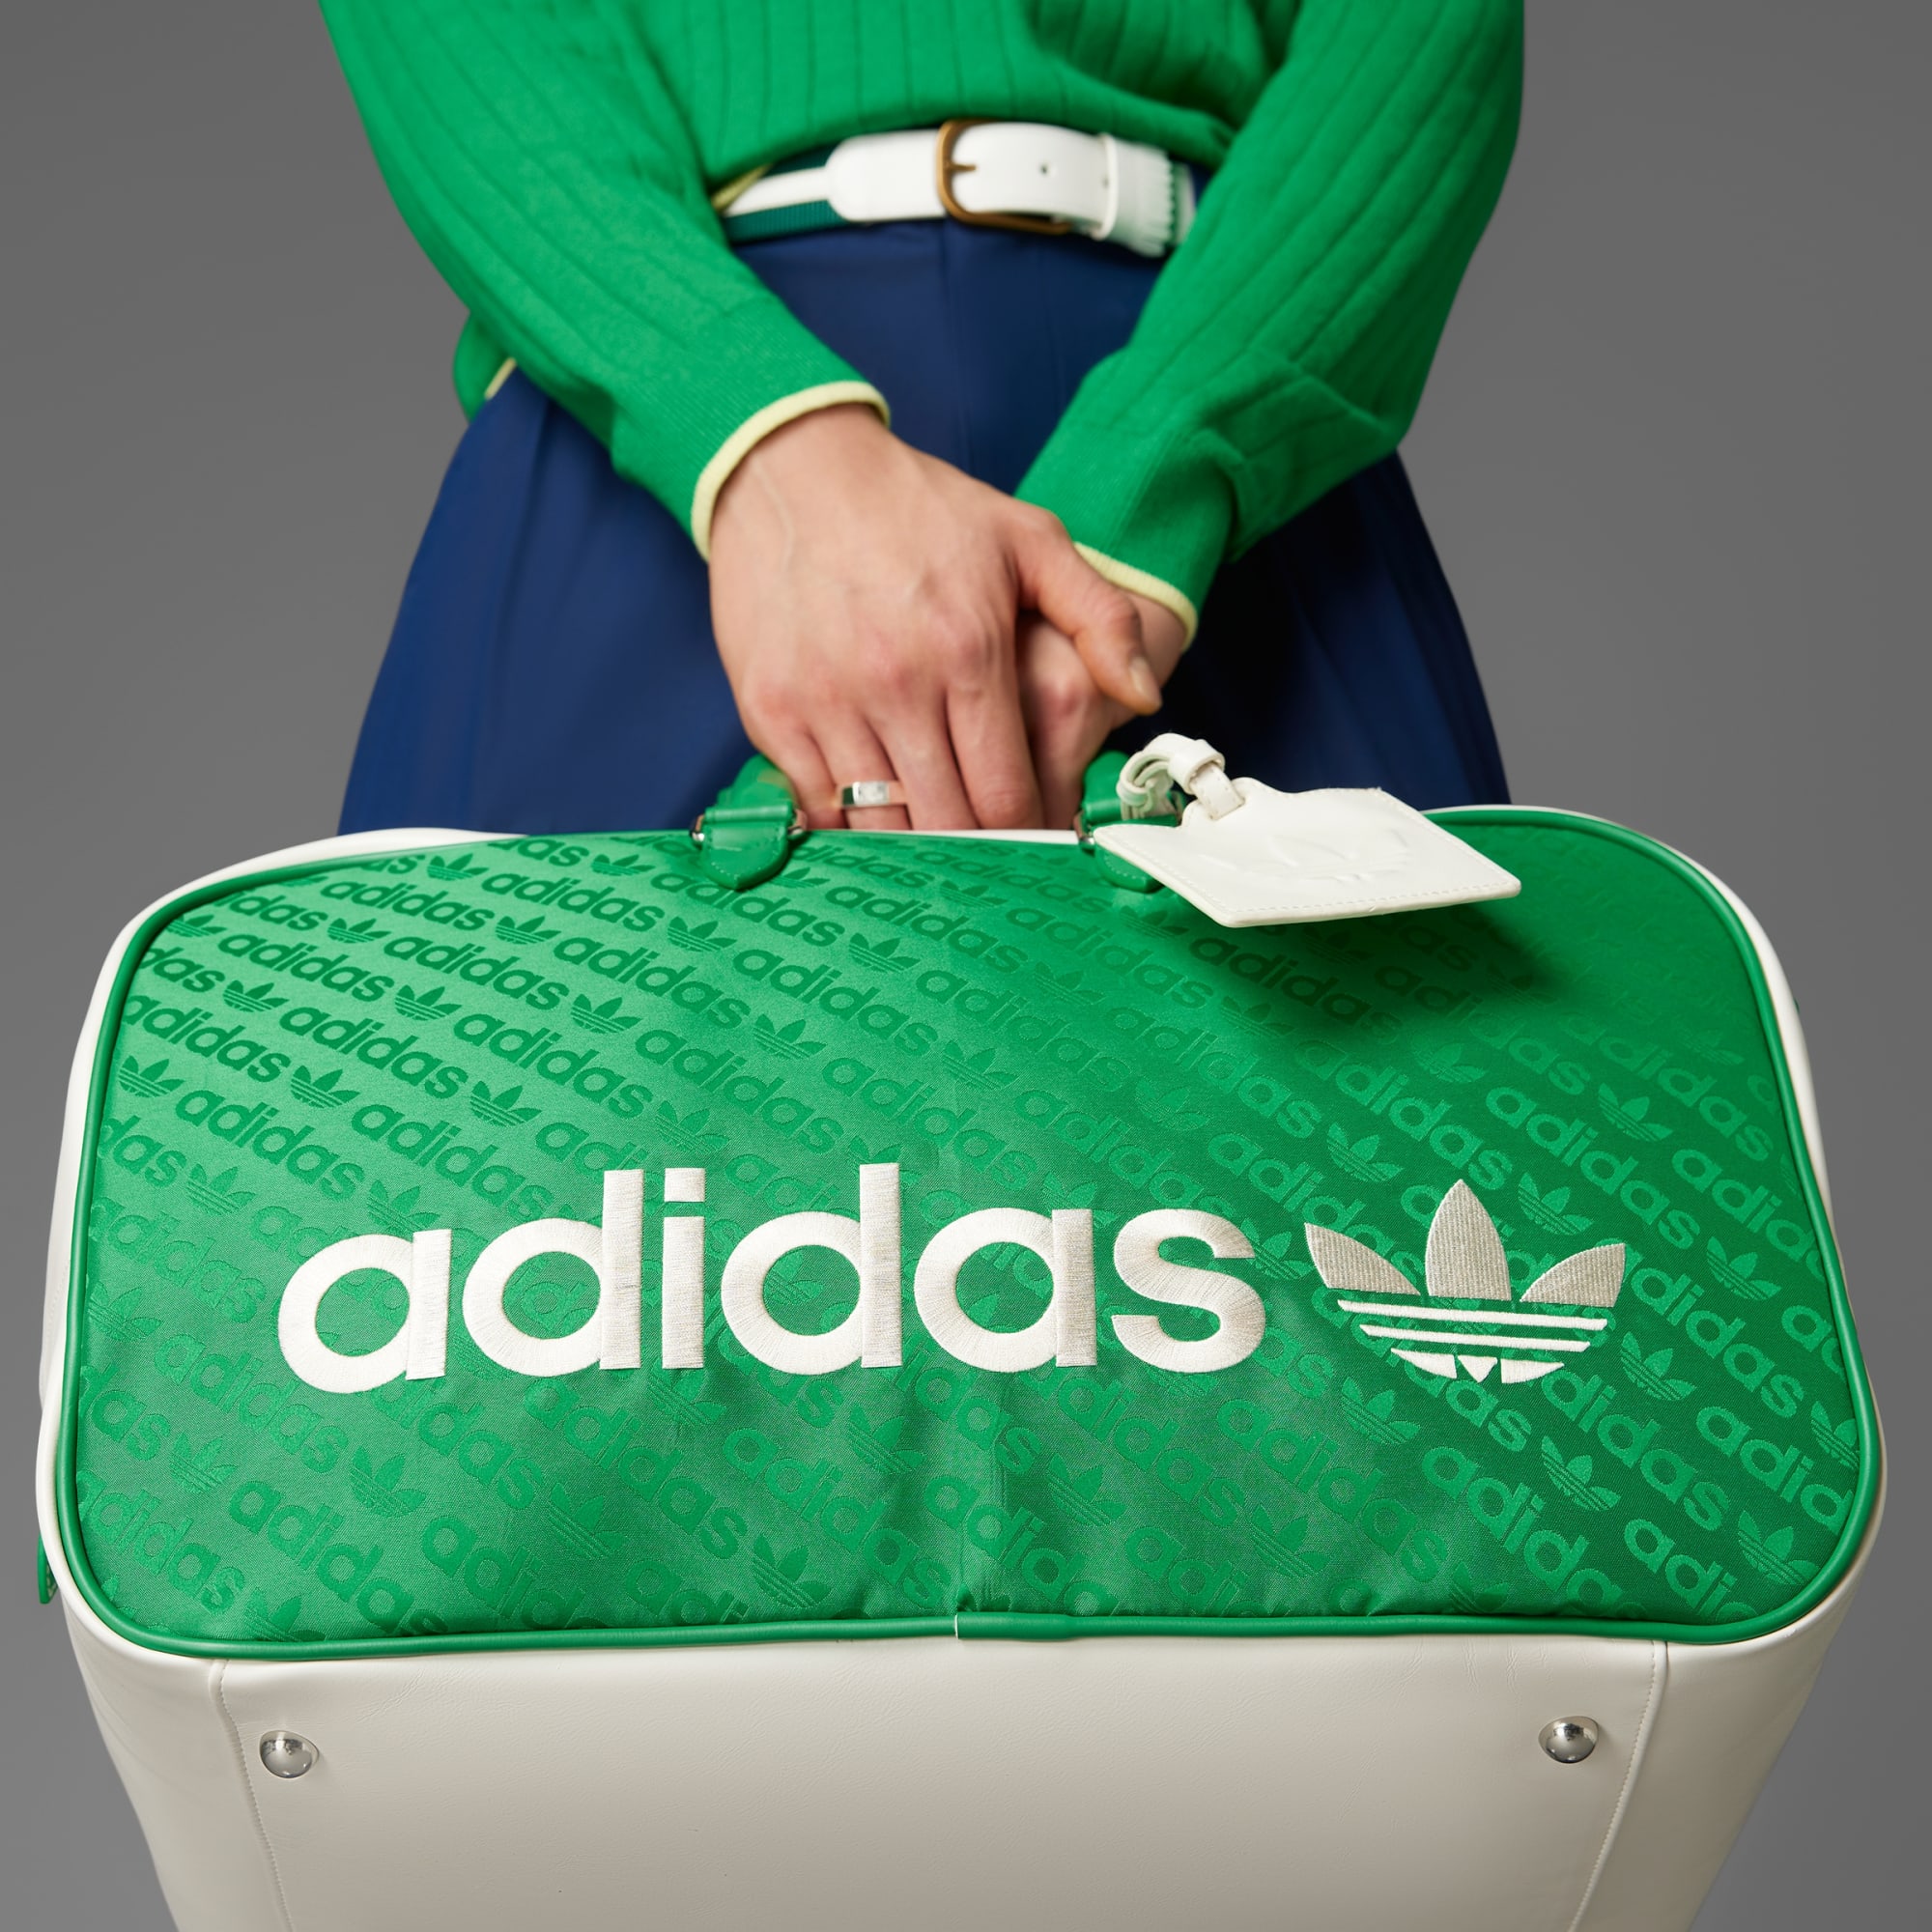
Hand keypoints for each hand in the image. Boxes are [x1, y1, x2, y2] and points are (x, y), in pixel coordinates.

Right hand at [707, 404, 1161, 829]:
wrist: (796, 469)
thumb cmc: (921, 508)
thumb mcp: (1030, 539)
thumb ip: (1100, 617)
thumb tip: (1143, 694)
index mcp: (969, 651)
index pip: (1008, 794)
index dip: (1028, 837)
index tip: (1035, 849)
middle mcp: (896, 684)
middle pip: (948, 824)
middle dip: (975, 854)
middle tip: (990, 864)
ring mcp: (827, 702)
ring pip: (879, 827)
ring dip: (912, 847)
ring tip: (936, 850)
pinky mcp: (772, 710)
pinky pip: (817, 806)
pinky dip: (847, 825)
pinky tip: (874, 816)